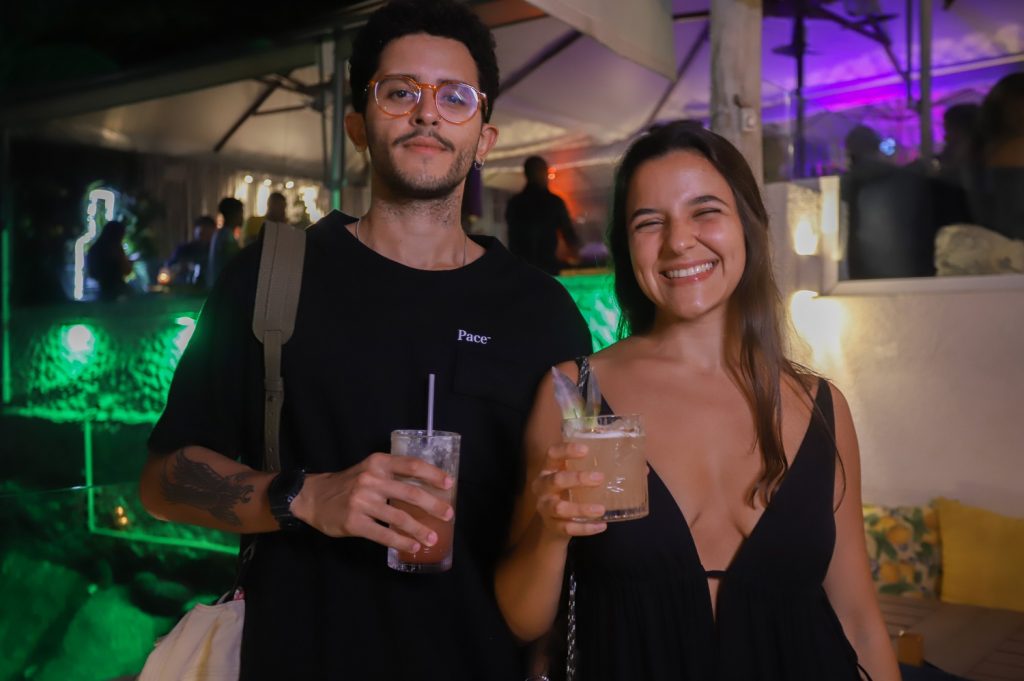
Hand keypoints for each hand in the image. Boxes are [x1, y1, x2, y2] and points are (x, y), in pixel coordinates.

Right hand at [291, 453, 453, 553]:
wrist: (313, 497)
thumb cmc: (348, 484)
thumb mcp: (369, 470)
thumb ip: (392, 475)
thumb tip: (427, 490)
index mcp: (378, 463)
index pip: (411, 466)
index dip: (433, 475)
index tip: (450, 484)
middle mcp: (370, 480)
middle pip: (410, 493)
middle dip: (434, 505)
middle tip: (448, 515)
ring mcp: (361, 502)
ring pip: (399, 518)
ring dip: (420, 529)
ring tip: (433, 538)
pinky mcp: (354, 523)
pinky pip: (384, 534)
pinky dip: (401, 541)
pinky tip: (412, 546)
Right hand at [533, 442, 606, 539]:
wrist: (554, 522)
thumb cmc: (568, 490)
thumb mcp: (574, 476)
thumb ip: (594, 466)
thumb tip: (637, 459)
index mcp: (548, 469)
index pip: (553, 454)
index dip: (566, 450)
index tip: (586, 450)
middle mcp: (542, 486)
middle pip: (556, 480)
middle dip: (577, 479)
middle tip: (600, 478)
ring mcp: (545, 507)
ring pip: (559, 508)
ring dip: (581, 508)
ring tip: (601, 509)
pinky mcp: (552, 526)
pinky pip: (568, 528)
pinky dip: (585, 528)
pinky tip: (601, 525)